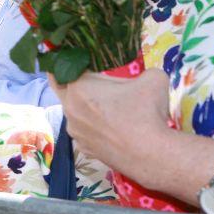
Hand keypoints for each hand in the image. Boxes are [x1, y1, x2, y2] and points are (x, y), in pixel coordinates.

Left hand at [50, 69, 171, 165]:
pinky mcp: (83, 148)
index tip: (79, 58)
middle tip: (79, 75)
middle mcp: (69, 108)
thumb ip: (144, 72)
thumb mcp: (153, 78)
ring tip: (105, 106)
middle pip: (60, 88)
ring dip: (83, 106)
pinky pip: (83, 131)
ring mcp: (74, 131)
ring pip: (73, 112)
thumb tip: (144, 77)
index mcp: (79, 87)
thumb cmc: (147, 112)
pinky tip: (108, 128)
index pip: (66, 66)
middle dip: (66, 80)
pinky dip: (91, 127)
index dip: (72, 60)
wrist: (151, 154)